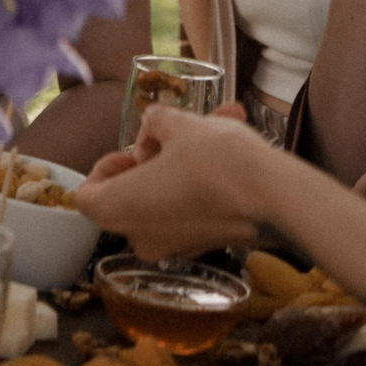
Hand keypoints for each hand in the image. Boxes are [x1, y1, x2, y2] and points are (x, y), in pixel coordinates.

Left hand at [76, 103, 273, 260]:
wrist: (278, 200)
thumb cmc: (217, 163)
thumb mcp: (178, 125)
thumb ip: (155, 121)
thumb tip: (154, 127)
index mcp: (118, 211)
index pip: (87, 195)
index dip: (106, 167)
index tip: (134, 149)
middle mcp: (142, 236)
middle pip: (130, 193)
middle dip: (153, 155)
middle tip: (172, 134)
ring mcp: (177, 244)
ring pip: (167, 193)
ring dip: (185, 157)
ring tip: (216, 120)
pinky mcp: (209, 242)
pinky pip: (194, 204)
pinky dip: (205, 176)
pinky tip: (233, 136)